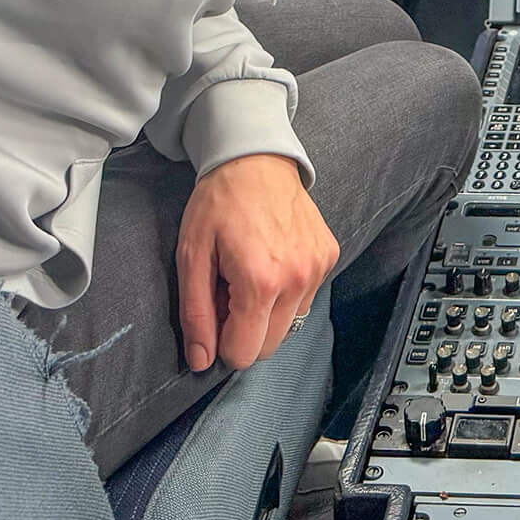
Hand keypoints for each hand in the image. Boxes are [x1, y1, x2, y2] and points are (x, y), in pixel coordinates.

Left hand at [175, 153, 338, 373]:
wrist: (256, 159)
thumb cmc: (219, 203)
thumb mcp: (191, 257)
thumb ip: (196, 314)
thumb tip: (200, 360)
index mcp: (260, 282)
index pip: (244, 353)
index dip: (222, 341)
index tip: (215, 308)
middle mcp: (298, 279)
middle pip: (268, 346)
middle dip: (244, 329)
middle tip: (230, 290)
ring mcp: (318, 268)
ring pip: (289, 325)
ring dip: (267, 312)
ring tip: (251, 273)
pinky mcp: (329, 256)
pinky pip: (306, 298)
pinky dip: (287, 292)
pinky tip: (272, 260)